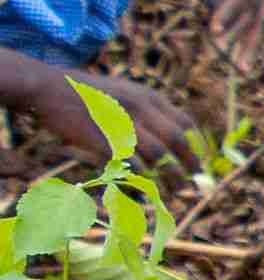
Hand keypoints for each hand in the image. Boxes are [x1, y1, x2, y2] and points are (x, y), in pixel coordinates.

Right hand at [0, 57, 195, 171]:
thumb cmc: (87, 94)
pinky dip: (141, 178)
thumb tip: (171, 135)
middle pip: (176, 140)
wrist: (49, 88)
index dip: (196, 146)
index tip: (199, 163)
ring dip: (169, 176)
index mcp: (149, 97)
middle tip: (193, 181)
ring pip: (158, 155)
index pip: (185, 123)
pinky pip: (131, 163)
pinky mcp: (103, 138)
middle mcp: (141, 108)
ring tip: (175, 190)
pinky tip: (145, 188)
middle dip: (190, 163)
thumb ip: (148, 110)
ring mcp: (122, 123)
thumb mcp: (126, 91)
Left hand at [173, 0, 263, 67]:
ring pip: (260, 18)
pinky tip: (244, 57)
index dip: (230, 13)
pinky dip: (248, 36)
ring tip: (244, 68)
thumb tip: (222, 30)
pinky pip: (255, 18)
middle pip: (257, 8)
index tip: (215, 32)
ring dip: (251, 43)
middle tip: (240, 66)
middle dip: (247, 38)